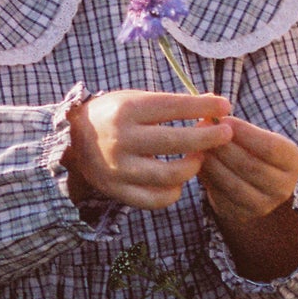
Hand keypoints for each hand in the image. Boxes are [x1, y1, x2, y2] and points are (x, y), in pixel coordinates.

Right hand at [64, 90, 232, 209]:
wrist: (72, 142)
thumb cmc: (113, 116)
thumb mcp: (133, 99)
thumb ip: (169, 105)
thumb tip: (214, 107)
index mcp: (125, 111)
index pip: (172, 107)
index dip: (203, 106)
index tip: (225, 105)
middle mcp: (121, 140)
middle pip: (176, 142)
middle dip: (208, 137)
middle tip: (225, 133)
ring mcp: (118, 169)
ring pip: (170, 175)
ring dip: (194, 166)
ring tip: (200, 157)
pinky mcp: (117, 191)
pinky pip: (156, 199)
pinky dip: (174, 192)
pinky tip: (178, 180)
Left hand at [197, 118, 297, 226]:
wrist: (254, 184)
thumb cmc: (253, 151)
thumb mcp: (255, 137)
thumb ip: (237, 129)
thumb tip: (209, 121)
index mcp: (292, 162)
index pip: (270, 147)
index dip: (245, 133)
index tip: (223, 120)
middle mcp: (283, 187)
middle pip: (251, 166)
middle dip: (224, 148)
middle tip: (203, 133)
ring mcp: (264, 205)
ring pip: (234, 184)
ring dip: (212, 164)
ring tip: (198, 148)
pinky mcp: (243, 215)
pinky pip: (221, 197)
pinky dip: (207, 179)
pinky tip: (197, 165)